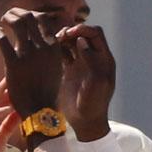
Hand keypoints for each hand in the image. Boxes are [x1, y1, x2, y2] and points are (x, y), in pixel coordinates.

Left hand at [0, 8, 62, 116]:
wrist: (40, 109)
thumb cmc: (47, 90)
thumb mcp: (56, 67)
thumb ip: (51, 51)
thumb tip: (46, 38)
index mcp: (53, 47)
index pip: (43, 18)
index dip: (31, 14)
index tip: (24, 17)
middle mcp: (42, 47)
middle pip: (29, 16)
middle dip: (17, 12)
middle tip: (9, 16)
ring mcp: (28, 54)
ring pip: (17, 23)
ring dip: (8, 18)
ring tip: (3, 21)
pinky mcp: (13, 63)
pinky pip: (3, 40)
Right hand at [57, 24, 115, 141]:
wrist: (85, 122)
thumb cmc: (93, 105)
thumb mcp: (96, 83)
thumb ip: (91, 60)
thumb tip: (81, 40)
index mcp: (104, 59)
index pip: (95, 33)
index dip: (83, 29)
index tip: (70, 34)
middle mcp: (93, 58)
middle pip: (82, 34)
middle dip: (71, 31)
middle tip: (59, 37)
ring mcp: (80, 64)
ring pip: (71, 42)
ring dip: (62, 38)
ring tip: (52, 43)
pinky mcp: (69, 71)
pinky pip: (63, 53)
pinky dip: (56, 48)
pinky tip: (48, 51)